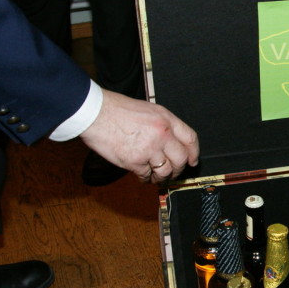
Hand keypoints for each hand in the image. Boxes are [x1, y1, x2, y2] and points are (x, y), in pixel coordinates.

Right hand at [79, 90, 198, 182]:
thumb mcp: (148, 110)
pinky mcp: (135, 161)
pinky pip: (146, 175)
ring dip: (162, 177)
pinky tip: (142, 175)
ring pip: (166, 171)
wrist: (95, 113)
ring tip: (155, 176)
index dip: (193, 153)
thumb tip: (172, 142)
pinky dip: (145, 178)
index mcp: (166, 119)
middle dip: (178, 169)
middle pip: (181, 159)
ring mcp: (149, 148)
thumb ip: (162, 125)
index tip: (192, 161)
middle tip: (173, 172)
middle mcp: (162, 134)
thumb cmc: (117, 110)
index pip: (190, 139)